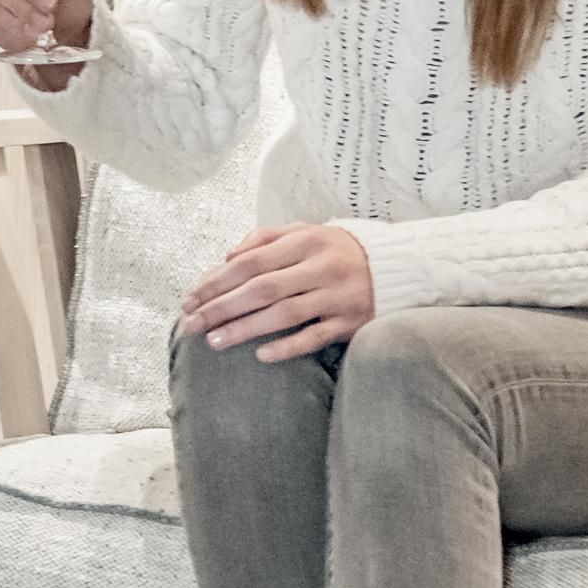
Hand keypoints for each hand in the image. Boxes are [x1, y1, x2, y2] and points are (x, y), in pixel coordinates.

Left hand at [180, 223, 375, 361]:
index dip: (216, 281)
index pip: (250, 262)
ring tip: (215, 342)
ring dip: (246, 329)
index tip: (190, 299)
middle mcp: (321, 267)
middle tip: (192, 325)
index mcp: (306, 241)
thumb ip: (264, 238)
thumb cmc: (336, 251)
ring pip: (285, 315)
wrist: (397, 266)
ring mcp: (337, 296)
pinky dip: (287, 347)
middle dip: (222, 308)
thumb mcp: (305, 232)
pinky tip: (260, 355)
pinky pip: (315, 338)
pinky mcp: (350, 322)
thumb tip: (226, 257)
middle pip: (262, 289)